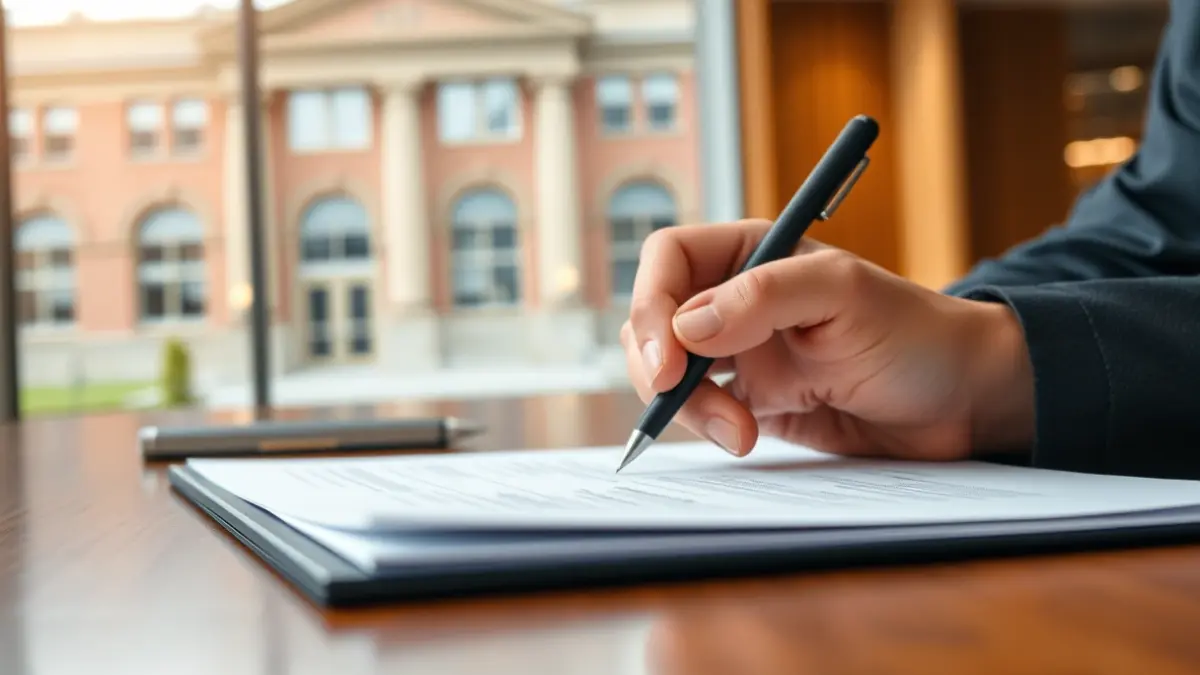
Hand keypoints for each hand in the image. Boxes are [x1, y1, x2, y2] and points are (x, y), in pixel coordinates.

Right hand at [620, 219, 1034, 460]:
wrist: (964, 402)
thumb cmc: (917, 333)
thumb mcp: (844, 296)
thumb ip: (763, 298)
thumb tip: (685, 326)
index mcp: (754, 253)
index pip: (669, 259)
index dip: (651, 303)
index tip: (668, 356)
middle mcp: (739, 299)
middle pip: (655, 320)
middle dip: (659, 362)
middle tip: (680, 395)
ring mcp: (744, 353)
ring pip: (671, 371)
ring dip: (688, 405)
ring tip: (741, 432)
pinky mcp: (755, 402)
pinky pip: (703, 412)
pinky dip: (707, 428)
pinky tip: (744, 438)